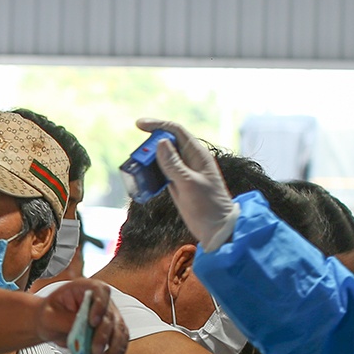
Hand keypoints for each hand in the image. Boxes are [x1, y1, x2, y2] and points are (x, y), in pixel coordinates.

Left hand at [33, 278, 128, 353]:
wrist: (50, 322)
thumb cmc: (49, 313)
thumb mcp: (49, 315)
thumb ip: (64, 321)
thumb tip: (80, 331)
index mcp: (85, 288)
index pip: (100, 291)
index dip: (100, 305)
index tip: (92, 321)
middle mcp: (101, 300)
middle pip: (110, 315)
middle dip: (103, 335)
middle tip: (95, 350)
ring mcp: (108, 315)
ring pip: (119, 330)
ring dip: (115, 347)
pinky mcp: (111, 330)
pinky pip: (119, 341)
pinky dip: (117, 352)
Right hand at [135, 119, 238, 246]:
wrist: (217, 229)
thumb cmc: (208, 206)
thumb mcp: (189, 184)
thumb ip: (174, 164)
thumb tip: (160, 143)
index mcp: (197, 154)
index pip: (176, 131)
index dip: (157, 125)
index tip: (138, 124)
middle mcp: (190, 160)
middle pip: (166, 143)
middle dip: (149, 146)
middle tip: (136, 156)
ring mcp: (183, 172)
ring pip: (162, 158)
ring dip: (148, 160)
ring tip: (136, 168)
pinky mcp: (178, 184)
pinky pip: (161, 173)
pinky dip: (150, 173)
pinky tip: (143, 179)